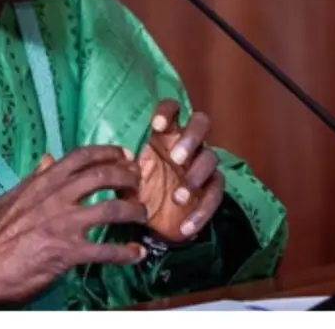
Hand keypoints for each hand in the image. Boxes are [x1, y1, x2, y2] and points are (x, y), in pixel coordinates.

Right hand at [0, 145, 148, 306]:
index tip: (124, 156)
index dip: (108, 153)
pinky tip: (136, 253)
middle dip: (127, 176)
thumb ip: (31, 180)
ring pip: (113, 209)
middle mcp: (56, 198)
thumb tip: (47, 161)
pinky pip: (107, 251)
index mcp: (42, 183)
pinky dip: (126, 252)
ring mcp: (64, 224)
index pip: (81, 157)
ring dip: (134, 211)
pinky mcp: (69, 252)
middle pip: (103, 176)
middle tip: (138, 182)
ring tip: (142, 215)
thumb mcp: (8, 198)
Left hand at [136, 99, 224, 242]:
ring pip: (211, 158)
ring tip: (177, 198)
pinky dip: (201, 212)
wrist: (152, 223)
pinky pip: (215, 195)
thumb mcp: (126, 179)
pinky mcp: (211, 190)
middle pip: (201, 123)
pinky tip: (185, 227)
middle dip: (191, 138)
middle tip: (176, 158)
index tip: (155, 126)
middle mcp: (188, 144)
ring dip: (195, 176)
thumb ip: (123, 168)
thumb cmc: (138, 191)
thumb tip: (119, 163)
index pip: (173, 108)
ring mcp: (202, 166)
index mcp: (166, 135)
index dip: (168, 111)